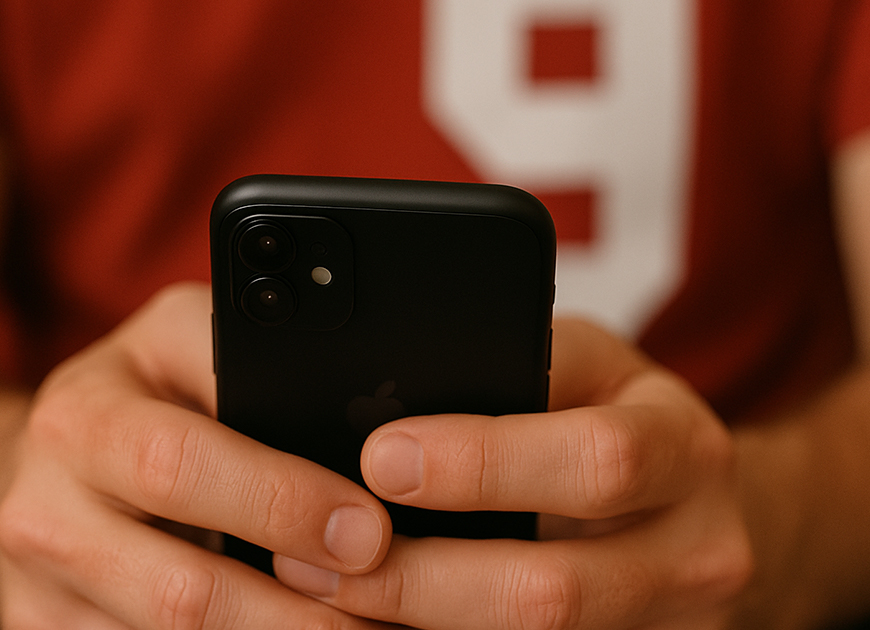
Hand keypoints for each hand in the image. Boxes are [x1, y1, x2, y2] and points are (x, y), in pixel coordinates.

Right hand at [0, 283, 394, 628]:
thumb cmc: (150, 383)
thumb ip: (255, 375)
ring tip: (359, 626)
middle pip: (184, 593)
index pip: (182, 469)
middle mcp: (47, 509)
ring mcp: (43, 586)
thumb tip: (366, 441)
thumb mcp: (190, 342)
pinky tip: (296, 628)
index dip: (282, 505)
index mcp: (85, 420)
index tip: (366, 532)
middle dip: (300, 610)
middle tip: (381, 607)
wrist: (64, 446)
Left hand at [274, 317, 753, 628]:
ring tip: (335, 597)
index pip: (594, 462)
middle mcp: (696, 549)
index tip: (383, 459)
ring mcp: (673, 623)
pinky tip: (389, 623)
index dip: (483, 466)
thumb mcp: (589, 366)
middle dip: (422, 580)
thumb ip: (518, 374)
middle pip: (553, 590)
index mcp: (685, 449)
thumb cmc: (623, 413)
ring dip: (420, 626)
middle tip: (321, 558)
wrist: (699, 500)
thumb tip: (390, 403)